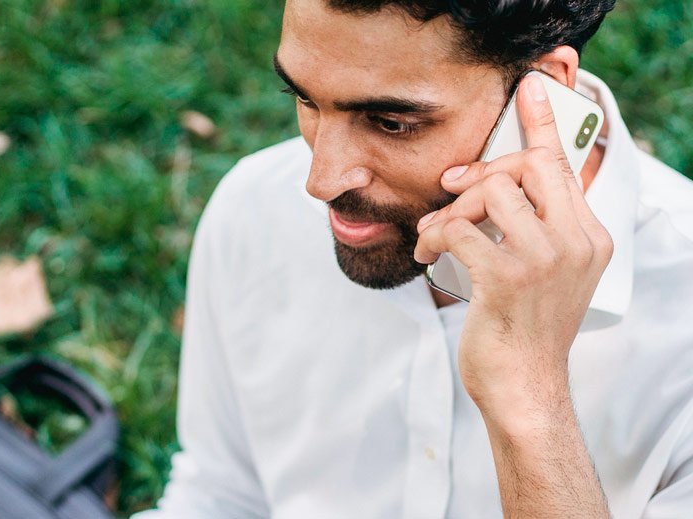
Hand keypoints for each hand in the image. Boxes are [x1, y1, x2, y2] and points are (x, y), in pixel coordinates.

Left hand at [413, 75, 612, 423]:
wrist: (524, 388)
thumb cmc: (523, 330)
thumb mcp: (543, 275)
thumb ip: (532, 230)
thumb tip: (489, 189)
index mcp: (588, 238)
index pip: (564, 166)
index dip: (543, 126)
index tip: (529, 91)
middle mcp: (575, 243)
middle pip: (527, 167)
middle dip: (481, 172)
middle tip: (450, 190)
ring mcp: (544, 260)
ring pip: (490, 192)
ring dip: (449, 210)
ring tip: (432, 237)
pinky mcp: (506, 278)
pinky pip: (457, 227)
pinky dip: (432, 237)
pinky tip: (425, 257)